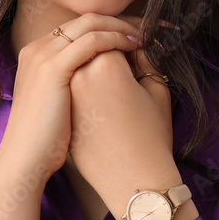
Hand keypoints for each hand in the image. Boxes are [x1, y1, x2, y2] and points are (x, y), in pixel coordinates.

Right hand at [0, 13, 142, 184]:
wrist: (25, 160)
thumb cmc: (46, 140)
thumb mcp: (57, 101)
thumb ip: (72, 81)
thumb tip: (100, 76)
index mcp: (37, 53)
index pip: (79, 27)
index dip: (109, 26)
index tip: (134, 33)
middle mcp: (37, 48)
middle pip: (86, 19)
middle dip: (119, 20)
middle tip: (146, 28)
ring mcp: (43, 55)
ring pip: (91, 24)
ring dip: (122, 26)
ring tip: (145, 36)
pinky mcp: (53, 68)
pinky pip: (93, 41)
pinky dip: (117, 39)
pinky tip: (135, 47)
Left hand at [66, 15, 181, 217]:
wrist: (132, 182)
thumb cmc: (152, 136)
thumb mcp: (157, 90)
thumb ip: (144, 60)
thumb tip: (134, 45)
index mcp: (104, 64)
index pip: (114, 38)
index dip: (130, 42)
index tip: (142, 50)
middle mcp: (78, 74)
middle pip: (91, 49)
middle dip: (108, 50)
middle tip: (128, 64)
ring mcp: (65, 93)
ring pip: (79, 68)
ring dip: (93, 67)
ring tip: (117, 84)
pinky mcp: (61, 111)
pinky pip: (73, 90)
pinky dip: (85, 89)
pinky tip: (104, 103)